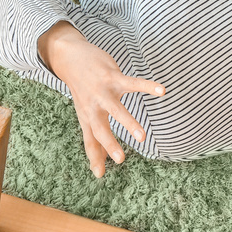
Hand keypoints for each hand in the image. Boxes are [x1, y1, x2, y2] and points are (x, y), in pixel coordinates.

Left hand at [39, 21, 165, 176]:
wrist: (69, 58)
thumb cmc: (82, 91)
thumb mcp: (85, 115)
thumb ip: (94, 141)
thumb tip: (97, 169)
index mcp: (87, 118)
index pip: (90, 140)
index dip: (94, 157)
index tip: (100, 174)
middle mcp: (93, 107)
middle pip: (100, 128)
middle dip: (109, 143)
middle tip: (120, 159)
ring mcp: (102, 91)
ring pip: (116, 109)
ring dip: (129, 123)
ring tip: (142, 137)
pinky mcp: (112, 77)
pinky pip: (133, 83)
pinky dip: (148, 86)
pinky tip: (162, 91)